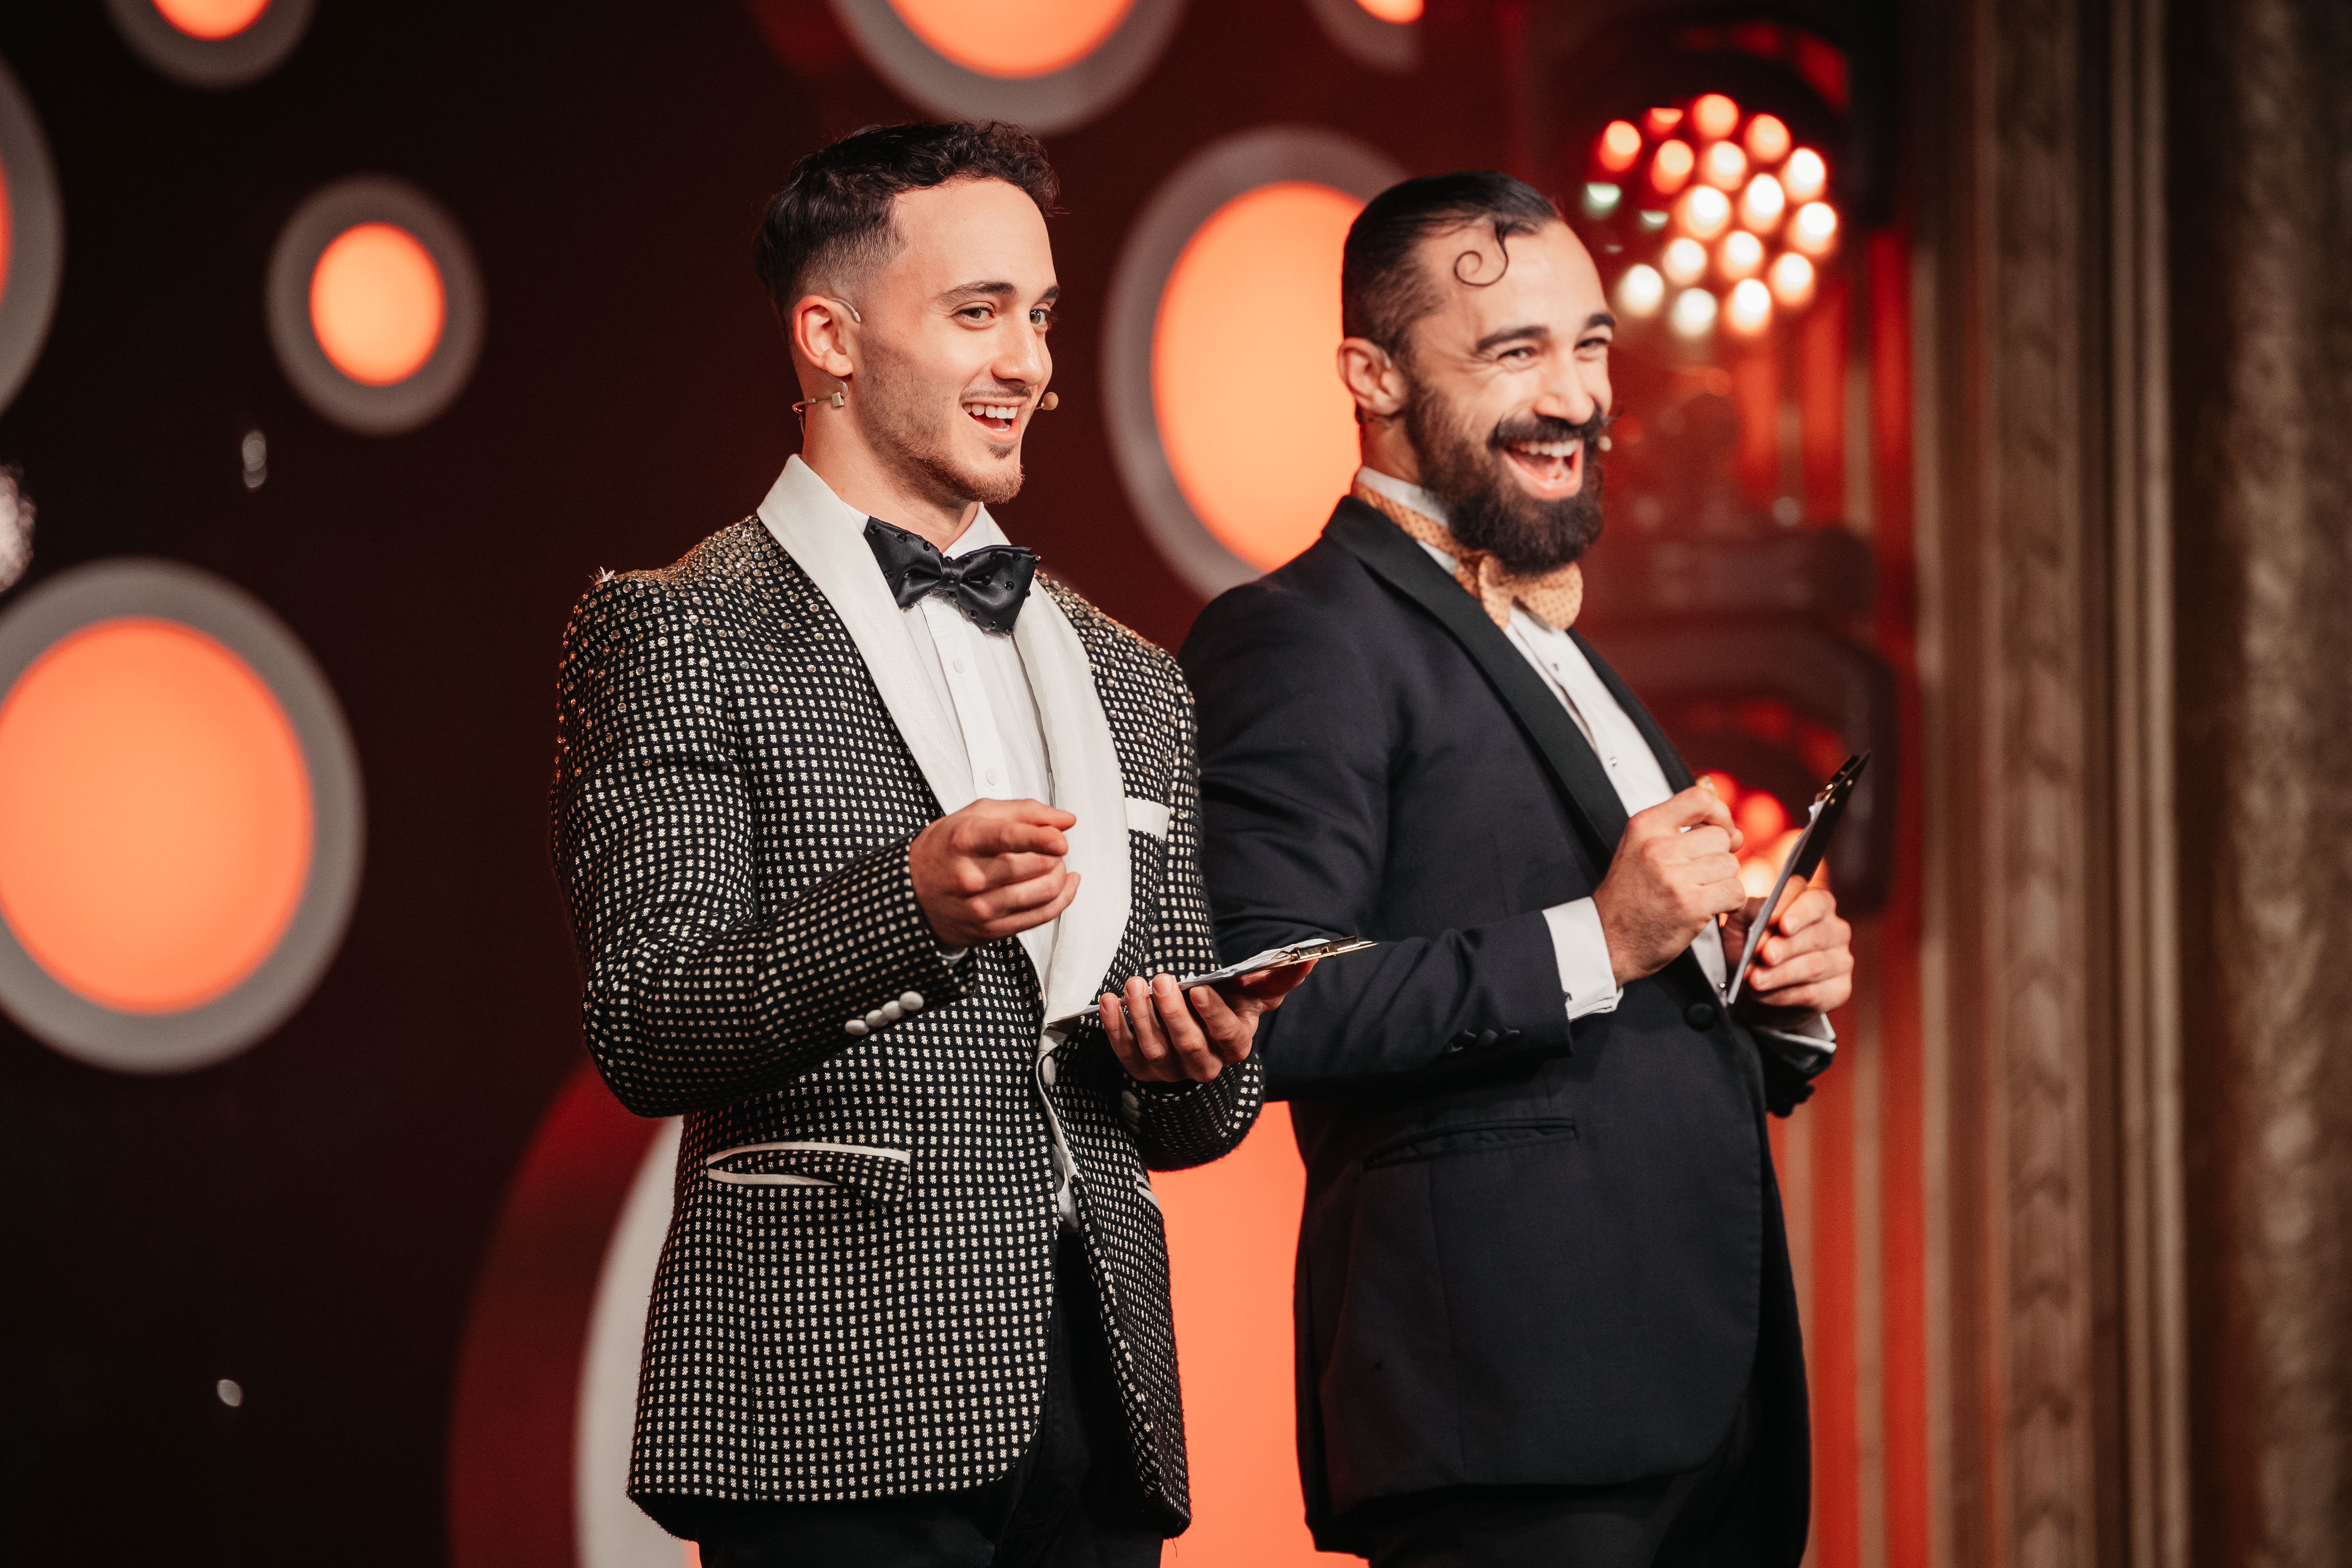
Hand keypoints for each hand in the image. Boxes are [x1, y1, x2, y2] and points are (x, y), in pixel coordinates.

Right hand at [910, 798, 1079, 949]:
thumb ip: (1025, 811)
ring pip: (1044, 892)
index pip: (1009, 838)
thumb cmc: (946, 849)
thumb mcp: (976, 814)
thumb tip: (1064, 820)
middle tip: (1053, 846)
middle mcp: (971, 876)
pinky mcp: (992, 929)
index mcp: (965, 840)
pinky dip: (1062, 898)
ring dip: (1059, 875)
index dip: (1042, 838)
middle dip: (1055, 853)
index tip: (1060, 839)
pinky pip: (1042, 916)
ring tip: (1053, 864)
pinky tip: (1064, 885)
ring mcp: (981, 907)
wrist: (912, 891)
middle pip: (1035, 865)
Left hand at [1100, 961, 1315, 1082]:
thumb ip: (1279, 977)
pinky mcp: (1143, 1070)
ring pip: (1156, 1051)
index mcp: (1235, 1045)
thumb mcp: (1255, 993)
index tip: (1199, 988)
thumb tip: (1306, 958)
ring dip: (1141, 1018)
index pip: (1227, 1035)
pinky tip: (1107, 1001)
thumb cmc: (1231, 1005)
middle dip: (1172, 1014)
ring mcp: (1172, 1071)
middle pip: (1189, 1047)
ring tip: (1133, 985)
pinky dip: (1113, 1029)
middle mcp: (1205, 1065)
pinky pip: (1126, 1055)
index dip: (1213, 1015)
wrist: (1199, 1029)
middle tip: (1160, 980)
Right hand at [1592, 784, 1748, 984]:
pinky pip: (1735, 892)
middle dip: (1719, 857)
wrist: (1607, 939)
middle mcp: (1658, 847)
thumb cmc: (1627, 898)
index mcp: (1645, 826)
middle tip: (1701, 874)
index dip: (1720, 813)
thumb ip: (1681, 832)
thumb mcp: (1641, 849)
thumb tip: (1735, 831)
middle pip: (1721, 837)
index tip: (1720, 830)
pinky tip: (1708, 907)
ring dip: (1722, 882)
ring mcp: (1675, 876)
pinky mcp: (1691, 904)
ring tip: (1698, 893)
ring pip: (1730, 866)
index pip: (1699, 798)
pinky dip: (1729, 903)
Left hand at [1722, 876, 1852, 1015]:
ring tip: (1756, 979)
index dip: (1793, 909)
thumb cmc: (1751, 946)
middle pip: (1815, 934)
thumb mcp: (1742, 924)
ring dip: (1781, 974)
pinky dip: (1783, 994)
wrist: (1756, 985)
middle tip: (1765, 955)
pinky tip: (1763, 994)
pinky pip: (1813, 993)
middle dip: (1786, 946)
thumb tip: (1762, 920)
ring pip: (1815, 965)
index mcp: (1814, 905)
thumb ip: (1751, 915)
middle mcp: (1834, 929)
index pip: (1814, 900)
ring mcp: (1840, 959)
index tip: (1770, 919)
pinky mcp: (1838, 989)